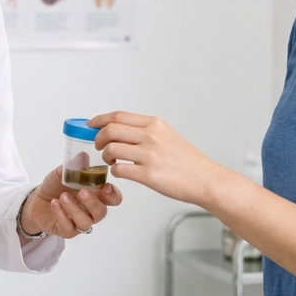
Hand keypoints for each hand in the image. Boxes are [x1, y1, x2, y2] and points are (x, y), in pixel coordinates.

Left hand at [18, 165, 122, 238]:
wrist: (37, 200)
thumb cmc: (56, 187)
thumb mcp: (63, 172)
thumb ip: (74, 166)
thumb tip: (83, 155)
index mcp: (96, 195)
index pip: (114, 199)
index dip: (113, 195)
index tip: (105, 186)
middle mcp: (91, 211)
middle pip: (101, 212)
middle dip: (92, 202)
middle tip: (81, 191)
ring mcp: (79, 222)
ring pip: (85, 222)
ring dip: (74, 209)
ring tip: (62, 196)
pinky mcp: (67, 231)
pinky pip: (68, 228)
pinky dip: (61, 215)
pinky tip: (54, 204)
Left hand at [90, 111, 221, 204]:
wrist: (205, 179)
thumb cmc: (188, 161)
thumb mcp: (168, 135)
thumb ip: (146, 131)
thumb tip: (120, 129)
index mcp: (155, 124)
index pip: (118, 116)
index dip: (99, 120)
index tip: (91, 124)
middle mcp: (151, 136)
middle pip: (110, 130)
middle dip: (98, 138)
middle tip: (98, 146)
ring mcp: (149, 155)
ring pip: (111, 149)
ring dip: (106, 156)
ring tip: (111, 161)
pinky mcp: (148, 175)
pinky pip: (119, 170)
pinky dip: (115, 171)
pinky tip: (121, 172)